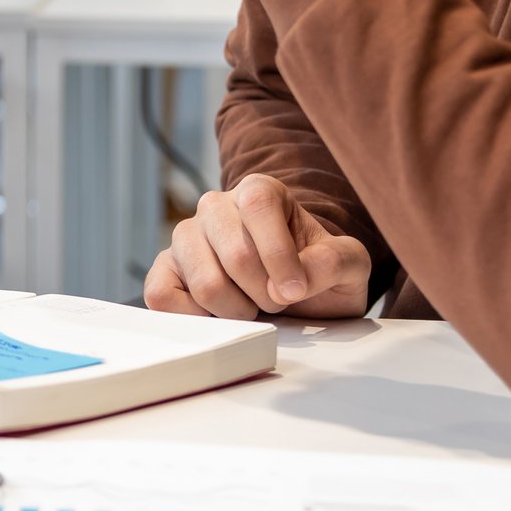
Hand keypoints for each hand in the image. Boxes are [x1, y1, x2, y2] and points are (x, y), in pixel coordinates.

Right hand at [143, 174, 371, 319]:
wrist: (292, 296)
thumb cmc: (316, 274)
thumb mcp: (349, 266)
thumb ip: (336, 262)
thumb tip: (295, 282)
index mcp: (258, 192)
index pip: (257, 205)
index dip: (279, 254)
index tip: (296, 290)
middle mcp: (214, 206)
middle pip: (235, 254)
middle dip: (264, 293)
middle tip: (277, 301)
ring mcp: (184, 238)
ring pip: (204, 283)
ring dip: (237, 311)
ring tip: (250, 307)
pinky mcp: (164, 270)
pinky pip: (162, 296)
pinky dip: (196, 318)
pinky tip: (219, 315)